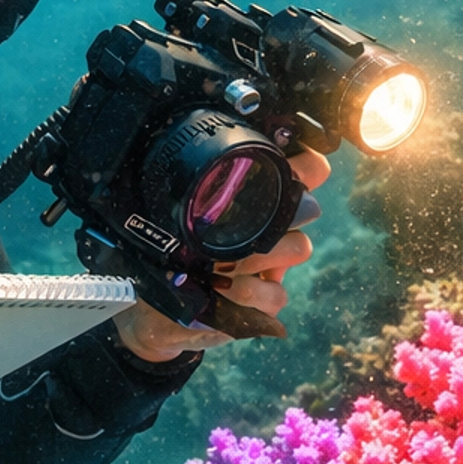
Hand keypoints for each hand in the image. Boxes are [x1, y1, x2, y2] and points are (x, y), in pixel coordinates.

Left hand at [113, 149, 332, 364]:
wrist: (153, 307)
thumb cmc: (167, 252)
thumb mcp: (175, 217)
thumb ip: (196, 192)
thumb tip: (189, 156)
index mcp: (258, 201)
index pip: (307, 171)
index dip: (308, 164)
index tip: (285, 165)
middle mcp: (272, 229)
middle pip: (308, 208)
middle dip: (279, 214)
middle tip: (246, 222)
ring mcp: (272, 266)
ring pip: (298, 247)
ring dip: (258, 254)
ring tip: (220, 264)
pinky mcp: (266, 303)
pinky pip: (278, 294)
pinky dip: (251, 292)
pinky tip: (223, 290)